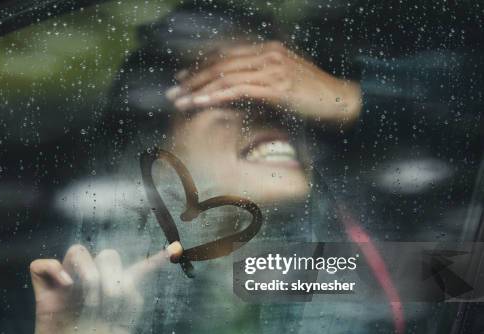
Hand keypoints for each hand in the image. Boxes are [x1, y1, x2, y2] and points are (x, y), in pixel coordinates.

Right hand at [28, 242, 182, 333]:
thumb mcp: (125, 330)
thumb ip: (132, 302)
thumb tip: (125, 282)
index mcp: (116, 291)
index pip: (137, 269)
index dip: (156, 259)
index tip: (175, 250)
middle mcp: (93, 282)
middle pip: (107, 255)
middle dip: (113, 280)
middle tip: (110, 307)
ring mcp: (68, 285)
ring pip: (77, 252)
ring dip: (90, 276)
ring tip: (91, 303)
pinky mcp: (46, 293)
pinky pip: (41, 265)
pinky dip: (54, 268)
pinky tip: (66, 284)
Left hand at [166, 41, 361, 123]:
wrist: (339, 100)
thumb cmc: (312, 95)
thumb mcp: (282, 82)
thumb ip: (260, 80)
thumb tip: (238, 90)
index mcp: (267, 50)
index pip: (226, 55)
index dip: (201, 66)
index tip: (182, 78)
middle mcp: (266, 54)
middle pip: (220, 64)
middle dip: (193, 79)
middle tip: (173, 91)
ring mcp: (270, 69)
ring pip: (225, 75)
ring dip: (198, 89)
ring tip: (180, 100)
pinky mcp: (274, 86)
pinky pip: (237, 89)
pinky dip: (215, 96)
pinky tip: (200, 103)